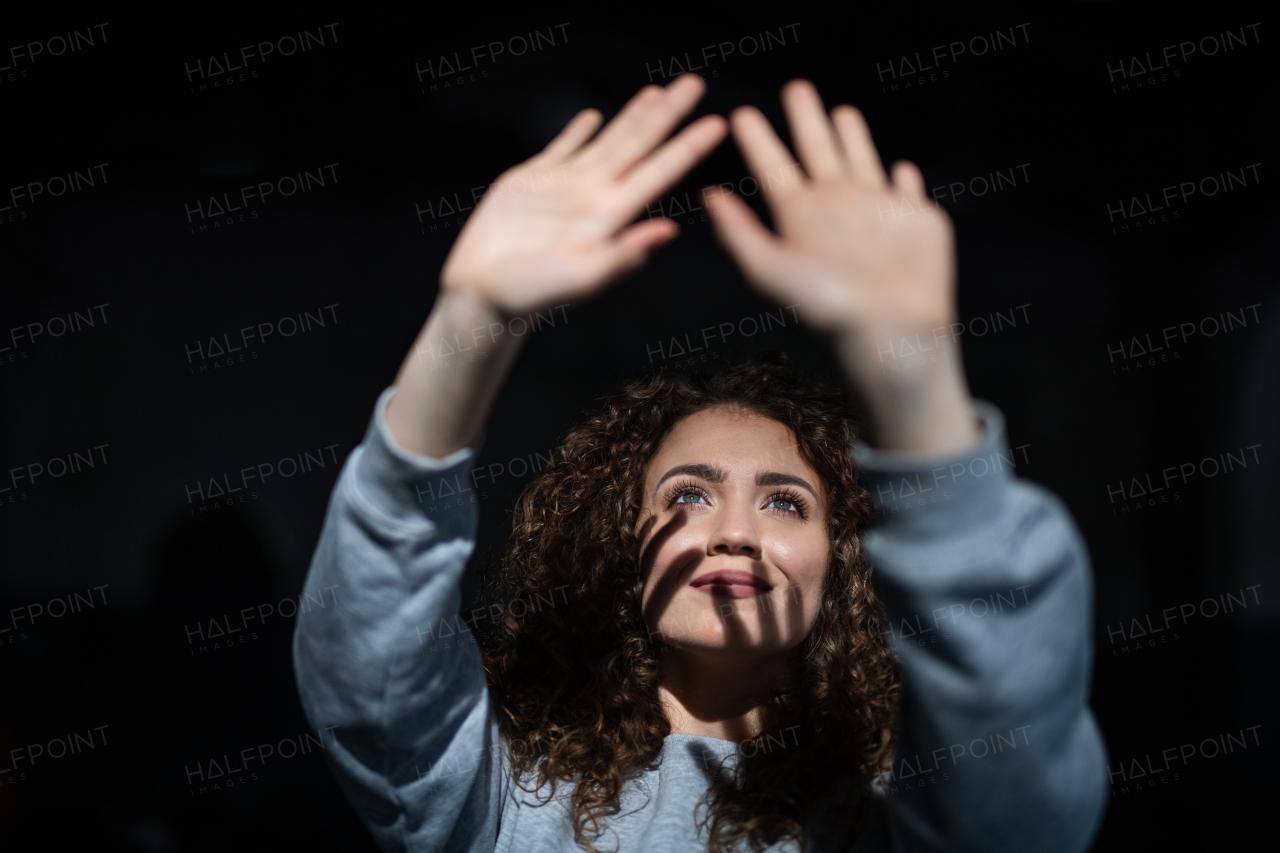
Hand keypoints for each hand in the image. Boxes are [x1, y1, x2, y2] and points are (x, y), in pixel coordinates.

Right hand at [440, 74, 726, 316]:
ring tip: (657, 91)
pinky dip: (578, 131)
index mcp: (610, 217)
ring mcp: (565, 187)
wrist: (482, 295)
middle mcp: (594, 197)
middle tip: (694, 82)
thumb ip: (625, 255)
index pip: (659, 174)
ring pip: (607, 141)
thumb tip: (670, 231)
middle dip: (668, 115)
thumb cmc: (530, 294)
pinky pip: (562, 149)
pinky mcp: (531, 182)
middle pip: (639, 146)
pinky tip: (593, 116)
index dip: (688, 147)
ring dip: (633, 117)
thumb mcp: (582, 278)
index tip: (717, 123)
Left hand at [706, 80, 976, 454]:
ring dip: (851, 137)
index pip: (773, 166)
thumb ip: (740, 232)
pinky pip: (908, 190)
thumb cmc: (826, 307)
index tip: (741, 114)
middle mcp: (836, 208)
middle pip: (816, 150)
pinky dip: (905, 177)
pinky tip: (902, 166)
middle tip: (795, 87)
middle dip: (806, 119)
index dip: (759, 140)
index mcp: (800, 216)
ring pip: (861, 161)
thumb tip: (708, 196)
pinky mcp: (915, 218)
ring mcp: (877, 212)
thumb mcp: (770, 268)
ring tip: (841, 110)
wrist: (888, 331)